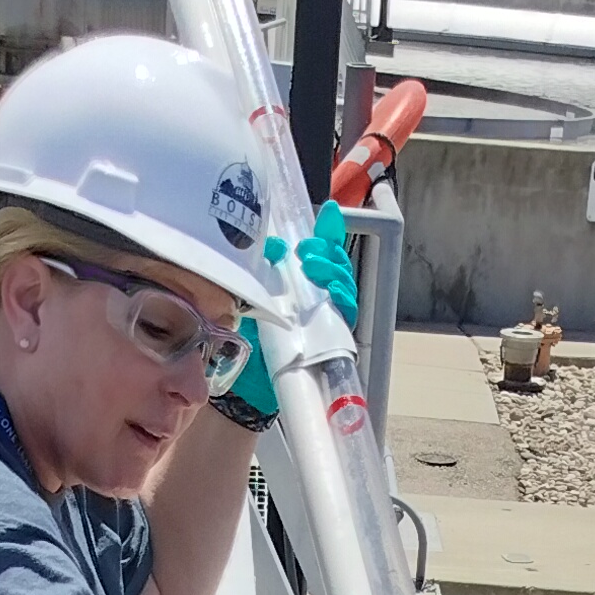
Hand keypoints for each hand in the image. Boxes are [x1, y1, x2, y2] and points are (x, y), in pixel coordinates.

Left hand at [228, 205, 358, 418]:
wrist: (249, 380)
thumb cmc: (252, 336)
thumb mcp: (257, 294)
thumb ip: (268, 268)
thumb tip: (272, 242)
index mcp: (304, 283)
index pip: (326, 251)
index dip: (330, 231)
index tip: (328, 215)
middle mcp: (320, 298)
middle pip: (338, 265)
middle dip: (328, 250)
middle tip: (306, 249)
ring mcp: (328, 317)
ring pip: (344, 285)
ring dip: (332, 270)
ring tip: (311, 264)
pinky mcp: (333, 337)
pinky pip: (346, 313)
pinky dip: (342, 298)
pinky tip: (332, 289)